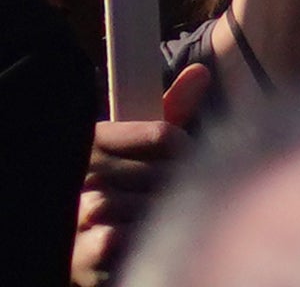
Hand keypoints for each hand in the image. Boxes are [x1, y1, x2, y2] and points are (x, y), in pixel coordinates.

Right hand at [72, 62, 212, 284]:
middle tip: (185, 199)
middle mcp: (85, 173)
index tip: (190, 167)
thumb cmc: (117, 190)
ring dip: (164, 215)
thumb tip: (201, 71)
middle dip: (181, 187)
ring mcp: (79, 211)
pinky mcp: (82, 250)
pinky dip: (140, 240)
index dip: (188, 153)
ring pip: (148, 205)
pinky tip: (144, 241)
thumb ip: (170, 112)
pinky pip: (123, 237)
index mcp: (96, 140)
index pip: (163, 136)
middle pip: (163, 172)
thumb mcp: (137, 148)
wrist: (76, 244)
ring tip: (165, 221)